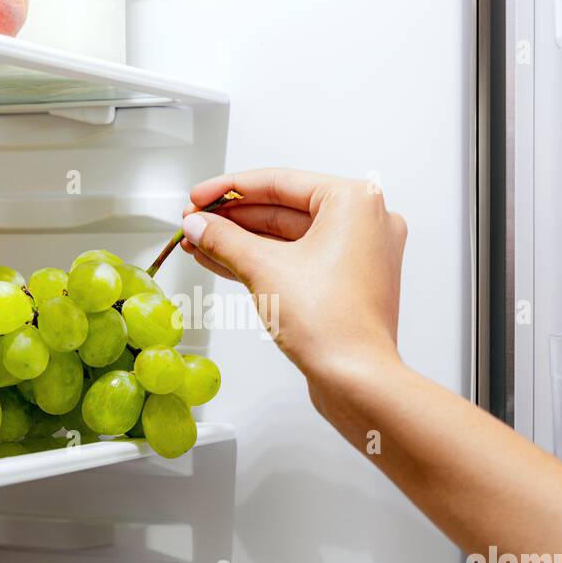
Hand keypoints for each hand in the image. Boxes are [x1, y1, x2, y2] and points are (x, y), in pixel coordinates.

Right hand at [181, 168, 407, 386]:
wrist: (356, 379)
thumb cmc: (331, 325)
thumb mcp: (262, 269)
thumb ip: (224, 239)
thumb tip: (199, 225)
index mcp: (355, 202)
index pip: (280, 182)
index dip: (230, 188)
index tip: (200, 196)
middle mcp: (365, 222)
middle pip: (283, 209)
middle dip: (233, 219)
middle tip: (196, 221)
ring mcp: (359, 254)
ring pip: (288, 237)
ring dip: (242, 241)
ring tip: (201, 242)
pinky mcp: (348, 282)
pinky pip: (299, 259)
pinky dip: (264, 260)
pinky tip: (224, 260)